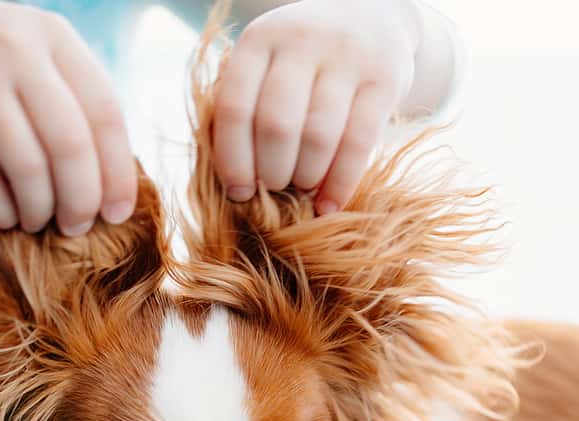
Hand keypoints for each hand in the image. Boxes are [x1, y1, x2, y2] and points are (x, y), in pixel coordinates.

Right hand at [0, 1, 136, 234]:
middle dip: (81, 201)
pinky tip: (6, 215)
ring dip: (39, 210)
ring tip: (36, 221)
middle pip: (70, 146)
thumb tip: (114, 186)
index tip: (118, 215)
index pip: (106, 113)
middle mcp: (15, 50)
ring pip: (28, 168)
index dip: (118, 174)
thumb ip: (72, 103)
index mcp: (53, 37)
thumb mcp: (33, 57)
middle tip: (76, 227)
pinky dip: (1, 210)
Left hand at [213, 0, 420, 212]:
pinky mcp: (384, 79)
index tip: (239, 193)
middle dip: (272, 172)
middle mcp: (302, 40)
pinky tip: (329, 205)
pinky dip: (341, 184)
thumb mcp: (267, 65)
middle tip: (275, 188)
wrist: (373, 17)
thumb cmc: (304, 62)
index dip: (233, 159)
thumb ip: (246, 108)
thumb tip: (234, 183)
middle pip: (277, 125)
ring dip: (306, 178)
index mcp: (260, 40)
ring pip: (318, 137)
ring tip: (303, 190)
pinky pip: (358, 144)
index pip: (235, 107)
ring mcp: (347, 57)